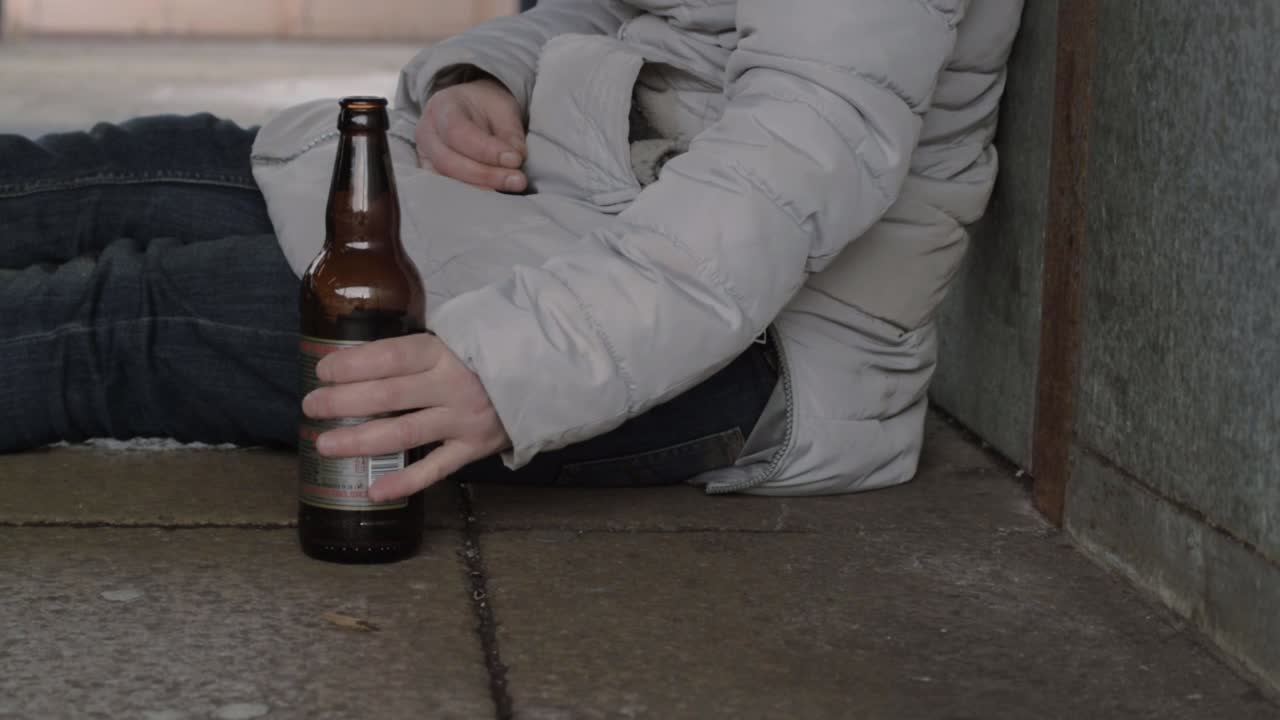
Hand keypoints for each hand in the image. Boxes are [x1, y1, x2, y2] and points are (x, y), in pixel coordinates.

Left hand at [302, 334, 510, 500]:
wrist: (544, 376)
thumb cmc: (487, 356)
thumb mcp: (457, 338)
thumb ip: (417, 349)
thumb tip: (359, 356)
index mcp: (444, 352)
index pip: (390, 357)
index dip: (353, 364)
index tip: (323, 370)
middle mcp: (452, 386)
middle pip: (388, 395)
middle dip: (342, 402)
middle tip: (311, 407)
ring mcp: (463, 420)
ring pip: (404, 433)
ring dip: (360, 440)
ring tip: (325, 445)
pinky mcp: (474, 448)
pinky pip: (435, 469)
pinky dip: (404, 482)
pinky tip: (374, 489)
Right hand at [416, 77, 528, 191]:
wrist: (470, 108)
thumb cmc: (486, 107)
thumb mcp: (502, 108)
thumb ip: (509, 133)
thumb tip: (516, 160)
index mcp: (442, 107)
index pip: (458, 132)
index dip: (487, 150)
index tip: (515, 159)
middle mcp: (427, 133)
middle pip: (449, 161)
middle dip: (486, 175)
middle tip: (518, 180)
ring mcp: (426, 157)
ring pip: (447, 181)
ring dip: (481, 189)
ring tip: (510, 188)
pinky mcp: (432, 176)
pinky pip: (449, 191)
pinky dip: (472, 196)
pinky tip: (495, 197)